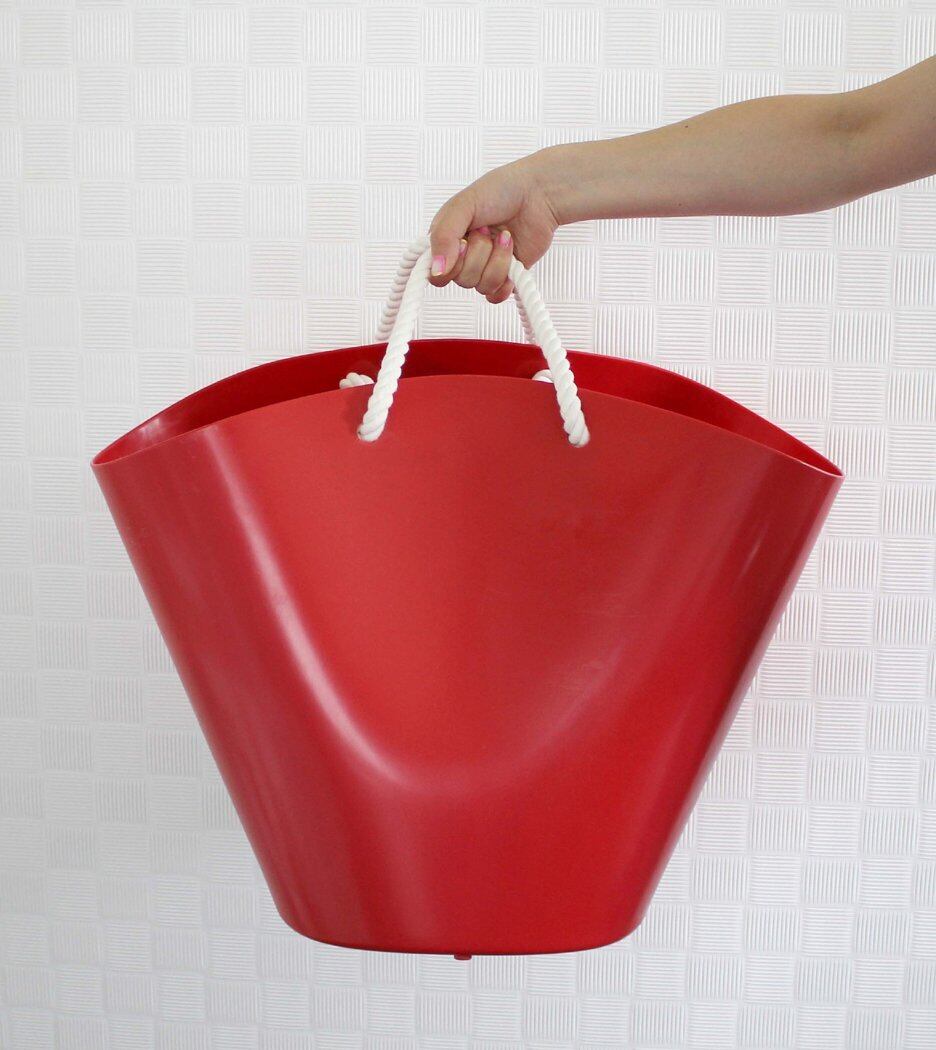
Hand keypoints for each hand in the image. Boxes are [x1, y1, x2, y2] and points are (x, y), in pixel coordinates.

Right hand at [427, 150, 560, 302]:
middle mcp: (463, 257)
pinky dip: (506, 280)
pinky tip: (513, 259)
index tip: (463, 241)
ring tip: (505, 237)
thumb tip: (436, 270)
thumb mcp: (463, 205)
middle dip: (479, 254)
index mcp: (446, 240)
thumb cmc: (500, 191)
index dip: (451, 263)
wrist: (538, 195)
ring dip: (498, 260)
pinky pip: (497, 295)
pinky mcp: (505, 276)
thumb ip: (443, 236)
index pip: (436, 274)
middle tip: (487, 230)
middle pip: (461, 280)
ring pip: (482, 286)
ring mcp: (484, 268)